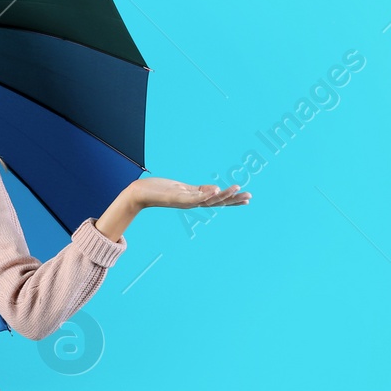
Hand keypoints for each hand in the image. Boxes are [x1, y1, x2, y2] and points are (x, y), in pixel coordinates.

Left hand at [126, 177, 250, 210]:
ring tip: (238, 189)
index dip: (232, 199)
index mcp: (195, 199)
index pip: (217, 199)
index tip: (247, 199)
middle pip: (217, 202)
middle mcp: (193, 202)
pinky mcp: (177, 198)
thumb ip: (197, 190)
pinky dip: (205, 194)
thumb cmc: (158, 190)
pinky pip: (194, 197)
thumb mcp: (181, 189)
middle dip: (233, 200)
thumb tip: (215, 188)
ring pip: (209, 200)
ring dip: (224, 195)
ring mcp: (186, 201)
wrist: (140, 194)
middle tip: (250, 197)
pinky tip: (216, 189)